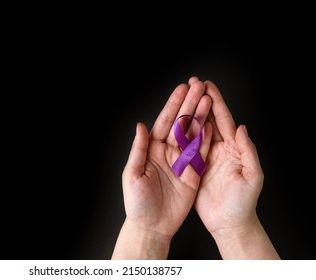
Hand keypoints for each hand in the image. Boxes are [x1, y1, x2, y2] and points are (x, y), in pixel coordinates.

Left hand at [112, 80, 211, 258]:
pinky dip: (207, 139)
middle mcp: (167, 152)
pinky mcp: (193, 173)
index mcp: (152, 149)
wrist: (152, 225)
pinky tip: (213, 124)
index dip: (173, 105)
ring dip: (201, 117)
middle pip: (181, 124)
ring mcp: (181, 162)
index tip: (182, 89)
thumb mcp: (133, 174)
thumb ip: (138, 149)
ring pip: (193, 135)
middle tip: (200, 86)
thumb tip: (140, 126)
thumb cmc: (137, 202)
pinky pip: (202, 153)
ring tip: (209, 99)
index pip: (164, 122)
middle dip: (190, 105)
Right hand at [194, 78, 278, 258]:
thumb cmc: (244, 203)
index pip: (223, 120)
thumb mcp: (253, 177)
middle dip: (200, 101)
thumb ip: (249, 152)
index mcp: (233, 148)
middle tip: (192, 83)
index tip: (207, 86)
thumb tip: (242, 128)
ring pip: (195, 130)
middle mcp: (219, 149)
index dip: (216, 102)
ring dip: (188, 113)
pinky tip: (173, 123)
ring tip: (181, 97)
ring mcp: (205, 158)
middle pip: (207, 120)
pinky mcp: (193, 168)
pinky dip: (180, 134)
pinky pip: (185, 148)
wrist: (230, 223)